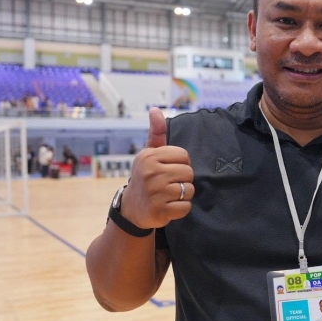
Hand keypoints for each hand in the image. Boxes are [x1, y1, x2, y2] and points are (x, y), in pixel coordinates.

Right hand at [119, 107, 193, 228]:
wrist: (132, 209)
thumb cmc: (145, 177)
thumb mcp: (148, 153)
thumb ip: (156, 132)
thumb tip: (155, 109)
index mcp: (149, 157)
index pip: (184, 156)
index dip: (181, 164)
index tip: (169, 169)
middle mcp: (151, 173)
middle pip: (189, 173)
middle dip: (183, 180)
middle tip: (168, 184)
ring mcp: (155, 193)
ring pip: (189, 190)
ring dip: (183, 195)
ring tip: (169, 195)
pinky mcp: (160, 211)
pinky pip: (186, 207)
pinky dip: (181, 208)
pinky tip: (169, 206)